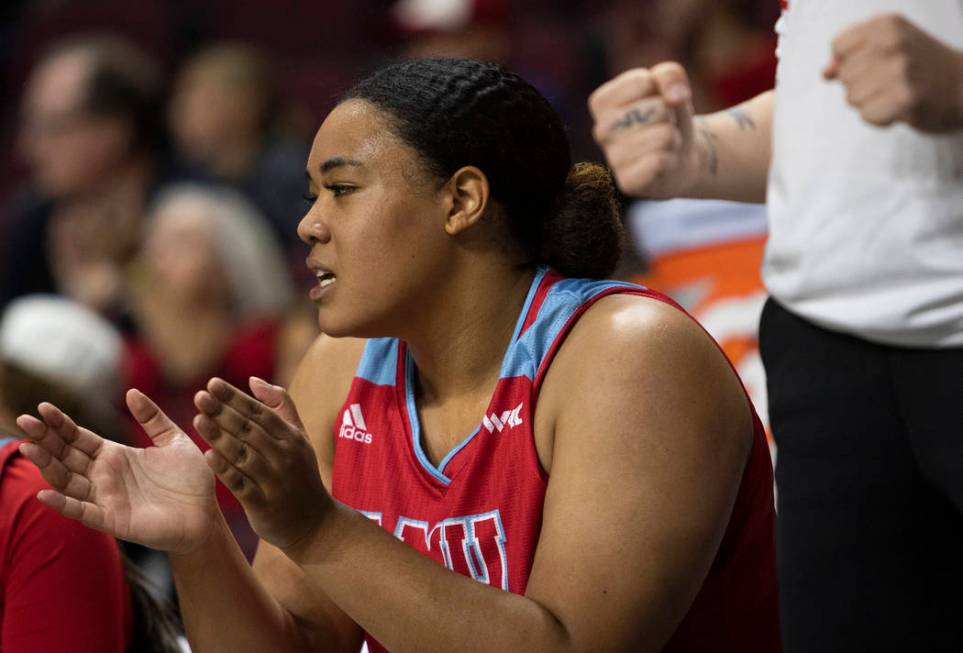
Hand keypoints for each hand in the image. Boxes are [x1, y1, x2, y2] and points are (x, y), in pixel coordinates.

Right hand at [16, 391, 217, 552]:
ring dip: (47, 466)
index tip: (43, 407)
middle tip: (24, 421)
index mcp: (115, 455)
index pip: (79, 437)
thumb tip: (131, 392)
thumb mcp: (174, 440)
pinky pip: (83, 512)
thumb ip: (153, 418)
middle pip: (66, 456)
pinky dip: (63, 504)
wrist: (206, 514)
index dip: (61, 424)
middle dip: (45, 439)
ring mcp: (106, 498)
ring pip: (68, 481)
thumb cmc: (190, 479)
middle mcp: (104, 476)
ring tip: (28, 448)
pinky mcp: (113, 519)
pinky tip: (44, 493)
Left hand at [193, 376, 330, 551]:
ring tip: (197, 420)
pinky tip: (207, 456)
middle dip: (223, 412)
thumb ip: (280, 406)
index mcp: (292, 438)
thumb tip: (252, 380)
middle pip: (249, 430)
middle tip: (199, 396)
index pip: (260, 412)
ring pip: (243, 455)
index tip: (213, 383)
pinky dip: (225, 470)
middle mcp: (284, 456)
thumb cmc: (300, 475)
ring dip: (219, 436)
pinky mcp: (264, 504)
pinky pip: (241, 484)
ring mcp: (274, 481)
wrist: (315, 523)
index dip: (235, 397)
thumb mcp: (298, 438)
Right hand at [589, 62, 698, 198]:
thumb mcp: (670, 84)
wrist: (678, 154)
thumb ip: (669, 73)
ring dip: (673, 137)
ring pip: (664, 136)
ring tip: (664, 143)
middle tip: (662, 125)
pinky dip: (672, 158)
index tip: (656, 100)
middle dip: (669, 115)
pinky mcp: (627, 183)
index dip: (662, 89)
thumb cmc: (667, 116)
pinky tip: (664, 161)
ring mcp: (612, 159)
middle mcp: (600, 130)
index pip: (644, 82)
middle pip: (657, 109)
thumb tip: (674, 97)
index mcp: (601, 102)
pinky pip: (660, 162)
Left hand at [824, 13, 962, 132]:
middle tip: (893, 81)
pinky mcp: (904, 100)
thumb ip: (852, 57)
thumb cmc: (922, 66)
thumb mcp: (889, 48)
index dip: (851, 61)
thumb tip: (826, 72)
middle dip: (862, 84)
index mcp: (886, 25)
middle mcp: (891, 44)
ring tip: (897, 94)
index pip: (838, 47)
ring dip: (870, 102)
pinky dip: (880, 118)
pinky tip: (900, 108)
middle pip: (844, 76)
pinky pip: (866, 116)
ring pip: (852, 98)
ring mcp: (899, 72)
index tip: (876, 63)